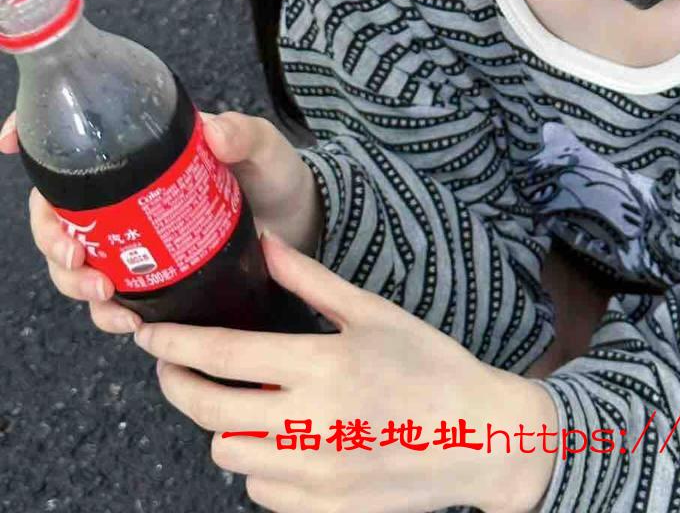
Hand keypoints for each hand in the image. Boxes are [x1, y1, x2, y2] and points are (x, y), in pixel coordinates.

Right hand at [0, 106, 323, 337]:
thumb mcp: (263, 148)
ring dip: (73, 282)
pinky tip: (127, 321)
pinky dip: (108, 313)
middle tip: (76, 258)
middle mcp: (125, 193)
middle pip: (58, 210)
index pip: (75, 139)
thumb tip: (215, 131)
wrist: (299, 226)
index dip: (32, 134)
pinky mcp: (148, 276)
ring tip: (106, 297)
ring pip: (74, 259)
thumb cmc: (275, 176)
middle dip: (49, 237)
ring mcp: (132, 236)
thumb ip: (243, 135)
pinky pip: (109, 297)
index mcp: (143, 150)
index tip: (6, 142)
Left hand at [134, 230, 558, 512]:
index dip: (177, 345)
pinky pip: (260, 490)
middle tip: (171, 366)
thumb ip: (310, 281)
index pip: (224, 356)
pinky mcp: (322, 508)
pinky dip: (258, 464)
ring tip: (236, 399)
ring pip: (227, 454)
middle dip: (178, 384)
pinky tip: (279, 437)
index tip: (150, 334)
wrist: (480, 437)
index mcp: (323, 366)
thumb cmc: (430, 364)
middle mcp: (311, 424)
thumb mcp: (372, 312)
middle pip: (210, 410)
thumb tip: (263, 243)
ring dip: (221, 424)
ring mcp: (315, 475)